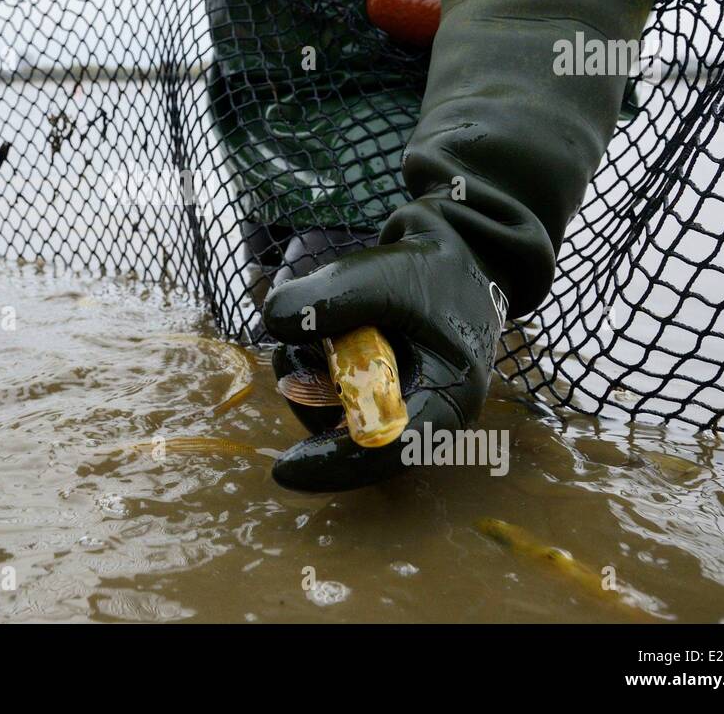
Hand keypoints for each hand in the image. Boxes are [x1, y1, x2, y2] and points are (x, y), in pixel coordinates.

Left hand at [262, 210, 506, 490]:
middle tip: (290, 353)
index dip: (335, 464)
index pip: (391, 450)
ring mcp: (398, 403)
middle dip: (311, 399)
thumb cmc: (429, 270)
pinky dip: (312, 367)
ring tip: (309, 330)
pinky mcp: (375, 390)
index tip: (283, 469)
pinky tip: (314, 335)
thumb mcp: (382, 275)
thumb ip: (329, 297)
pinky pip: (331, 396)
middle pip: (354, 437)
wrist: (449, 254)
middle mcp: (424, 412)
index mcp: (448, 398)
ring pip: (335, 416)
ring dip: (306, 376)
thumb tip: (274, 323)